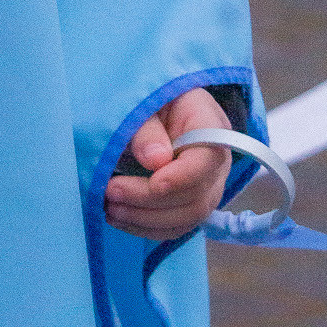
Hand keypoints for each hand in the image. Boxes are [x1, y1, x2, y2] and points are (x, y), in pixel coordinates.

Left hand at [104, 87, 231, 240]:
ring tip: (110, 209)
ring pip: (187, 217)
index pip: (207, 160)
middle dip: (149, 200)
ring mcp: (207, 186)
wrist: (159, 106)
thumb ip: (148, 127)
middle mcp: (216, 162)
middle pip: (195, 195)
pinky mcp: (191, 203)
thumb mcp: (146, 101)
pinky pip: (177, 226)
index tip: (151, 183)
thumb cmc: (151, 98)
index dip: (180, 177)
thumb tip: (155, 161)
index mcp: (211, 126)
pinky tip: (121, 219)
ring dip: (146, 219)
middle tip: (111, 193)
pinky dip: (148, 227)